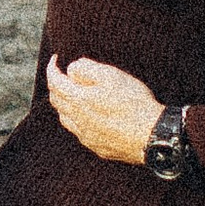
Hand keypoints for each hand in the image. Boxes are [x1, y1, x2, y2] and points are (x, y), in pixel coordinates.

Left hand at [46, 54, 164, 163]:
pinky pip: (79, 131)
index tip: (56, 59)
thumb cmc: (133, 103)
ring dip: (64, 104)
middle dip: (56, 85)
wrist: (152, 136)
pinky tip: (88, 116)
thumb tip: (71, 69)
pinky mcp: (97, 146)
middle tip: (63, 75)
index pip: (54, 81)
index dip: (52, 67)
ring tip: (74, 95)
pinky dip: (77, 119)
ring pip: (65, 118)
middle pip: (56, 101)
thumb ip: (86, 68)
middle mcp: (77, 120)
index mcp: (78, 100)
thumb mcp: (111, 75)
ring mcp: (86, 136)